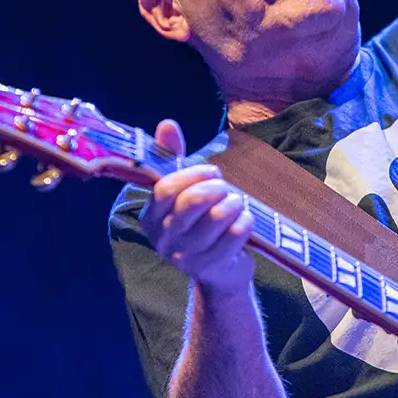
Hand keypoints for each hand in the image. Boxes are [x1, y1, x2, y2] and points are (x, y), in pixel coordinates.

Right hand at [139, 119, 255, 294]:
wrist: (220, 273)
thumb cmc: (201, 223)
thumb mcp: (185, 191)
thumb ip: (174, 158)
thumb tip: (166, 124)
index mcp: (150, 218)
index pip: (166, 188)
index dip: (193, 174)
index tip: (211, 171)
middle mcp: (163, 240)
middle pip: (193, 201)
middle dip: (217, 187)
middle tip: (226, 188)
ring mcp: (186, 258)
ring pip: (218, 217)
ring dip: (234, 203)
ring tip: (236, 204)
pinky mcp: (212, 269)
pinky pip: (236, 233)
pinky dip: (246, 221)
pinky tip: (244, 221)